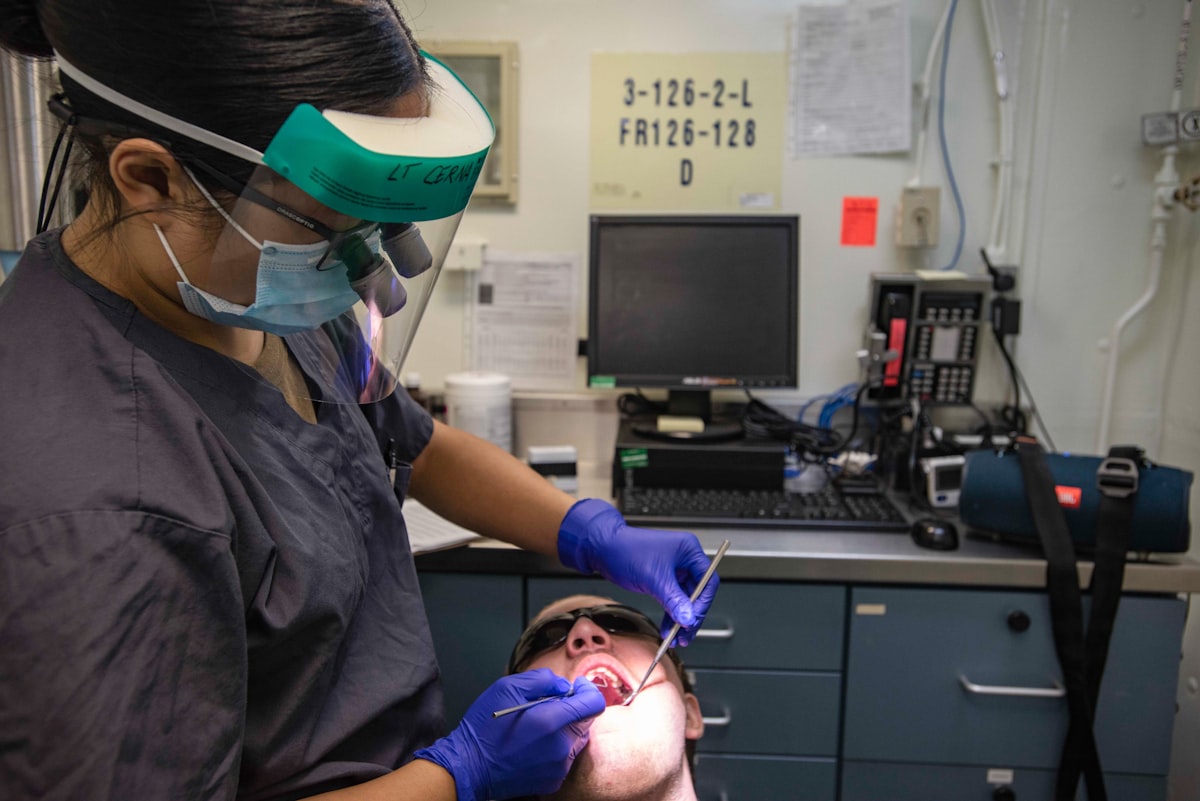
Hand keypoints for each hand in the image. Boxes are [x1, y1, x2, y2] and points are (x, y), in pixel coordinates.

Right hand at [413, 669, 603, 800]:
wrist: (469, 767)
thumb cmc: (484, 727)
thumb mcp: (507, 688)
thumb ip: (542, 680)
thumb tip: (563, 686)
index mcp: (551, 721)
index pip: (593, 703)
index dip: (587, 690)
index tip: (575, 686)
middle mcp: (560, 747)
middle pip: (585, 720)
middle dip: (572, 708)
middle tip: (547, 705)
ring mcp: (559, 767)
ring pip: (576, 739)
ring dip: (564, 728)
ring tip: (537, 727)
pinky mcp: (553, 780)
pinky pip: (565, 758)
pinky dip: (556, 747)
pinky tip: (534, 745)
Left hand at [557, 498, 719, 645]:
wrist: (603, 548)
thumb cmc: (627, 551)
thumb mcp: (654, 579)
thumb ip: (674, 600)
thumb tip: (688, 618)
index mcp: (689, 550)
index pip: (708, 581)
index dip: (703, 603)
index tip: (693, 620)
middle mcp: (684, 558)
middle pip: (698, 593)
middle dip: (691, 615)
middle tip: (685, 634)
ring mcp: (674, 568)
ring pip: (685, 599)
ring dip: (680, 618)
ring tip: (676, 637)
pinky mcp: (662, 578)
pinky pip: (673, 599)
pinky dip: (670, 613)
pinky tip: (667, 627)